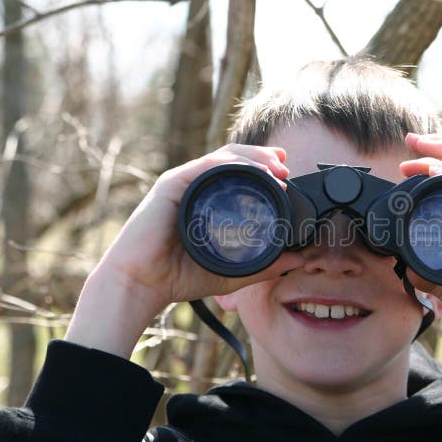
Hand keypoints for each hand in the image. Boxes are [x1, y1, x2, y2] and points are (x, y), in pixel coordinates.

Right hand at [65, 143, 305, 357]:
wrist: (140, 284)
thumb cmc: (178, 277)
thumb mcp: (232, 271)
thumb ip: (265, 265)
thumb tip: (300, 259)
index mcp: (205, 199)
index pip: (238, 172)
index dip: (263, 167)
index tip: (286, 174)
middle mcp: (194, 185)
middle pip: (233, 158)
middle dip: (262, 156)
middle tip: (285, 166)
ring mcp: (182, 182)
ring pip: (223, 156)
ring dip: (253, 157)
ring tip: (276, 167)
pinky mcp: (171, 185)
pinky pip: (205, 166)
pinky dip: (231, 165)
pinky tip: (251, 172)